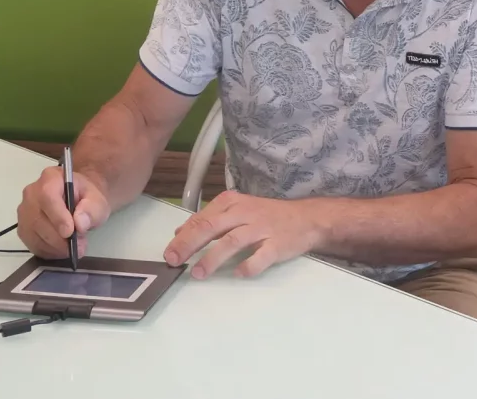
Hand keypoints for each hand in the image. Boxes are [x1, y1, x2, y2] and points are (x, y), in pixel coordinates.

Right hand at [17, 165, 111, 259]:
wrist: (79, 200)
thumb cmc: (87, 198)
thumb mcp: (97, 200)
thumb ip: (91, 209)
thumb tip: (79, 223)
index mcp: (51, 178)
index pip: (47, 196)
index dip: (57, 216)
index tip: (70, 232)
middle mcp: (31, 193)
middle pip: (37, 219)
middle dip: (59, 238)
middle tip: (79, 246)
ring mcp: (24, 212)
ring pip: (33, 234)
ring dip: (54, 247)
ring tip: (75, 248)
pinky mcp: (23, 228)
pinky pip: (31, 244)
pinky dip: (48, 252)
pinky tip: (63, 251)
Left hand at [163, 190, 321, 278]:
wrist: (307, 219)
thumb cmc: (269, 216)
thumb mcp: (238, 210)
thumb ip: (210, 219)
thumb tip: (180, 233)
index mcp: (233, 203)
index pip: (201, 218)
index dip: (183, 236)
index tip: (169, 253)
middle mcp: (245, 213)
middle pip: (212, 227)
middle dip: (189, 244)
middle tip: (174, 261)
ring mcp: (262, 229)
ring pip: (232, 241)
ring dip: (212, 258)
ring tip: (198, 273)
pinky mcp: (277, 245)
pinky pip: (260, 257)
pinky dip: (248, 266)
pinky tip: (239, 274)